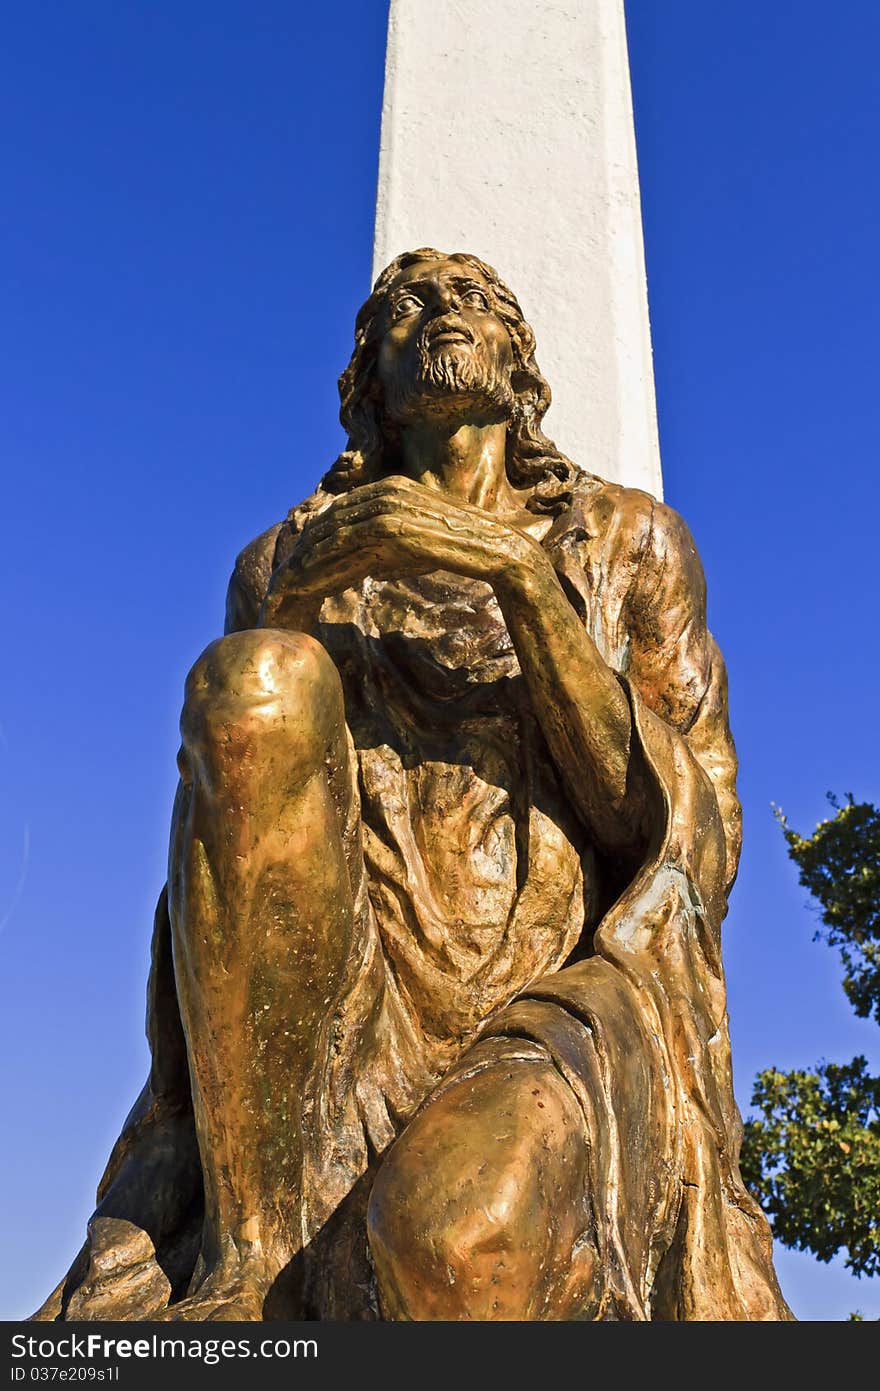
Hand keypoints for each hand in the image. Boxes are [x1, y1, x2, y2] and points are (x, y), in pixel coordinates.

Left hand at [262, 476, 553, 621]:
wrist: (504, 555)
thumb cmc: (466, 556)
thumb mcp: (419, 549)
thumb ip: (391, 549)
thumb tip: (372, 565)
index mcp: (389, 490)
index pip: (336, 518)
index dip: (310, 550)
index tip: (290, 581)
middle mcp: (385, 491)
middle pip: (326, 527)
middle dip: (298, 563)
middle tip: (274, 596)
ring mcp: (389, 507)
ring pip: (330, 540)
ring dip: (302, 572)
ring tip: (281, 601)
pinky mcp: (394, 529)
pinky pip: (345, 551)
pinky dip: (320, 573)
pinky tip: (303, 596)